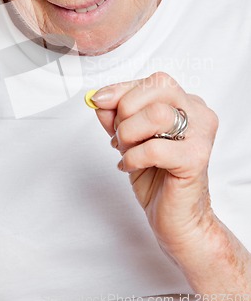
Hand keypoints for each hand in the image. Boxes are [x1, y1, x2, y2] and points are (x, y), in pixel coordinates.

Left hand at [93, 72, 218, 256]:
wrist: (177, 219)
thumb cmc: (157, 178)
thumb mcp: (129, 140)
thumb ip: (116, 117)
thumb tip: (99, 99)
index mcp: (185, 103)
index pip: (154, 81)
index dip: (122, 89)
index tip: (99, 100)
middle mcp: (198, 113)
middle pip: (158, 88)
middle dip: (126, 111)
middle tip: (119, 136)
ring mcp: (201, 134)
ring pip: (157, 114)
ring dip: (129, 133)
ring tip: (125, 151)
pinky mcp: (196, 159)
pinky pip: (154, 148)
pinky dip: (133, 157)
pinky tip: (129, 166)